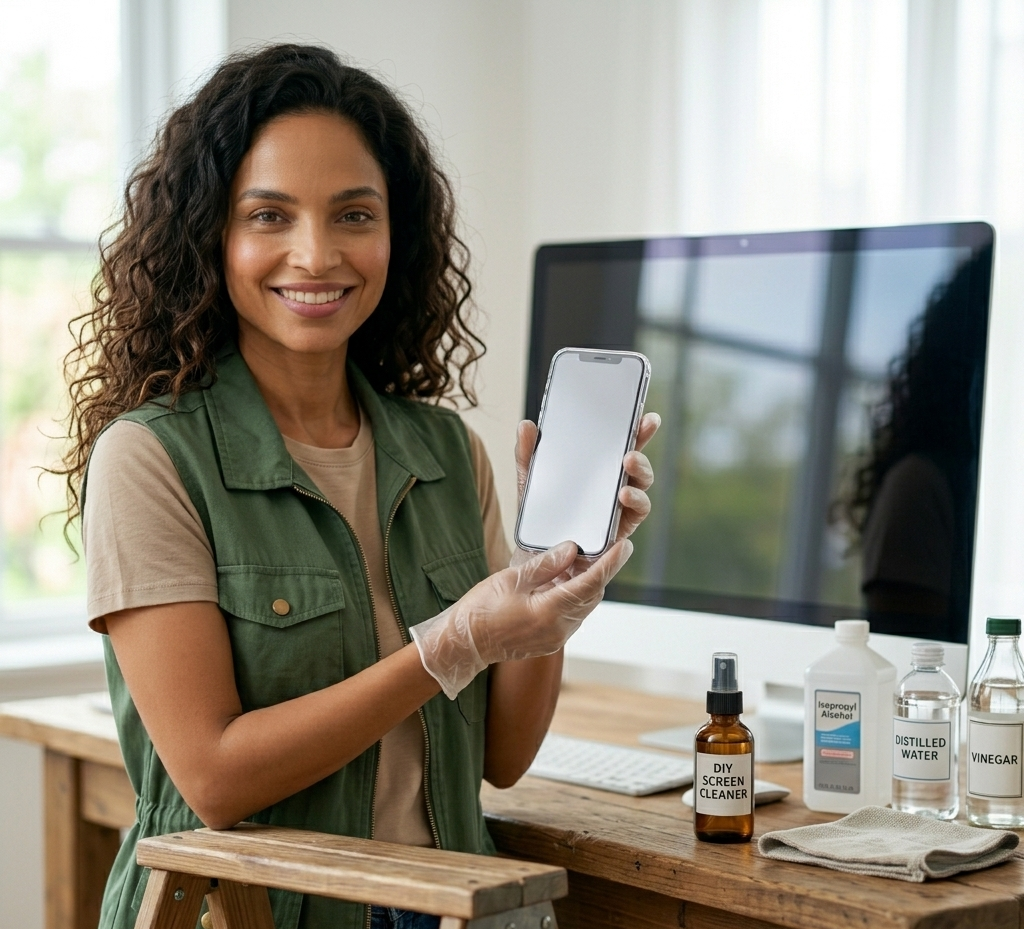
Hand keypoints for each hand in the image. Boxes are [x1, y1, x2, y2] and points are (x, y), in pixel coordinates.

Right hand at [410, 539, 631, 697]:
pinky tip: (562, 580)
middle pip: (591, 596)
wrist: (464, 645)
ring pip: (582, 606)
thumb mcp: (510, 579)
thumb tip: (571, 549)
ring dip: (585, 583)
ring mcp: (555, 638)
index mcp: (549, 612)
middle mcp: (558, 629)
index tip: (624, 546)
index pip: (590, 584)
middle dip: (599, 571)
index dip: (609, 563)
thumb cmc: (480, 611)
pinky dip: (573, 596)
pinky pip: (571, 615)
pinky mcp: (549, 640)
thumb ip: (545, 565)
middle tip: (602, 546)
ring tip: (580, 559)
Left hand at [511, 411, 660, 569]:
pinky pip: (636, 514)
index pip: (619, 444)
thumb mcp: (531, 484)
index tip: (643, 413)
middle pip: (635, 462)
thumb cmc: (540, 520)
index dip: (634, 428)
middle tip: (636, 432)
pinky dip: (635, 502)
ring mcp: (618, 509)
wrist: (537, 562)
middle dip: (641, 444)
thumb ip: (528, 456)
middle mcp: (612, 487)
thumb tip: (526, 426)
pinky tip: (624, 495)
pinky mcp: (619, 530)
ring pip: (641, 486)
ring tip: (628, 463)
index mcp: (597, 471)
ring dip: (641, 472)